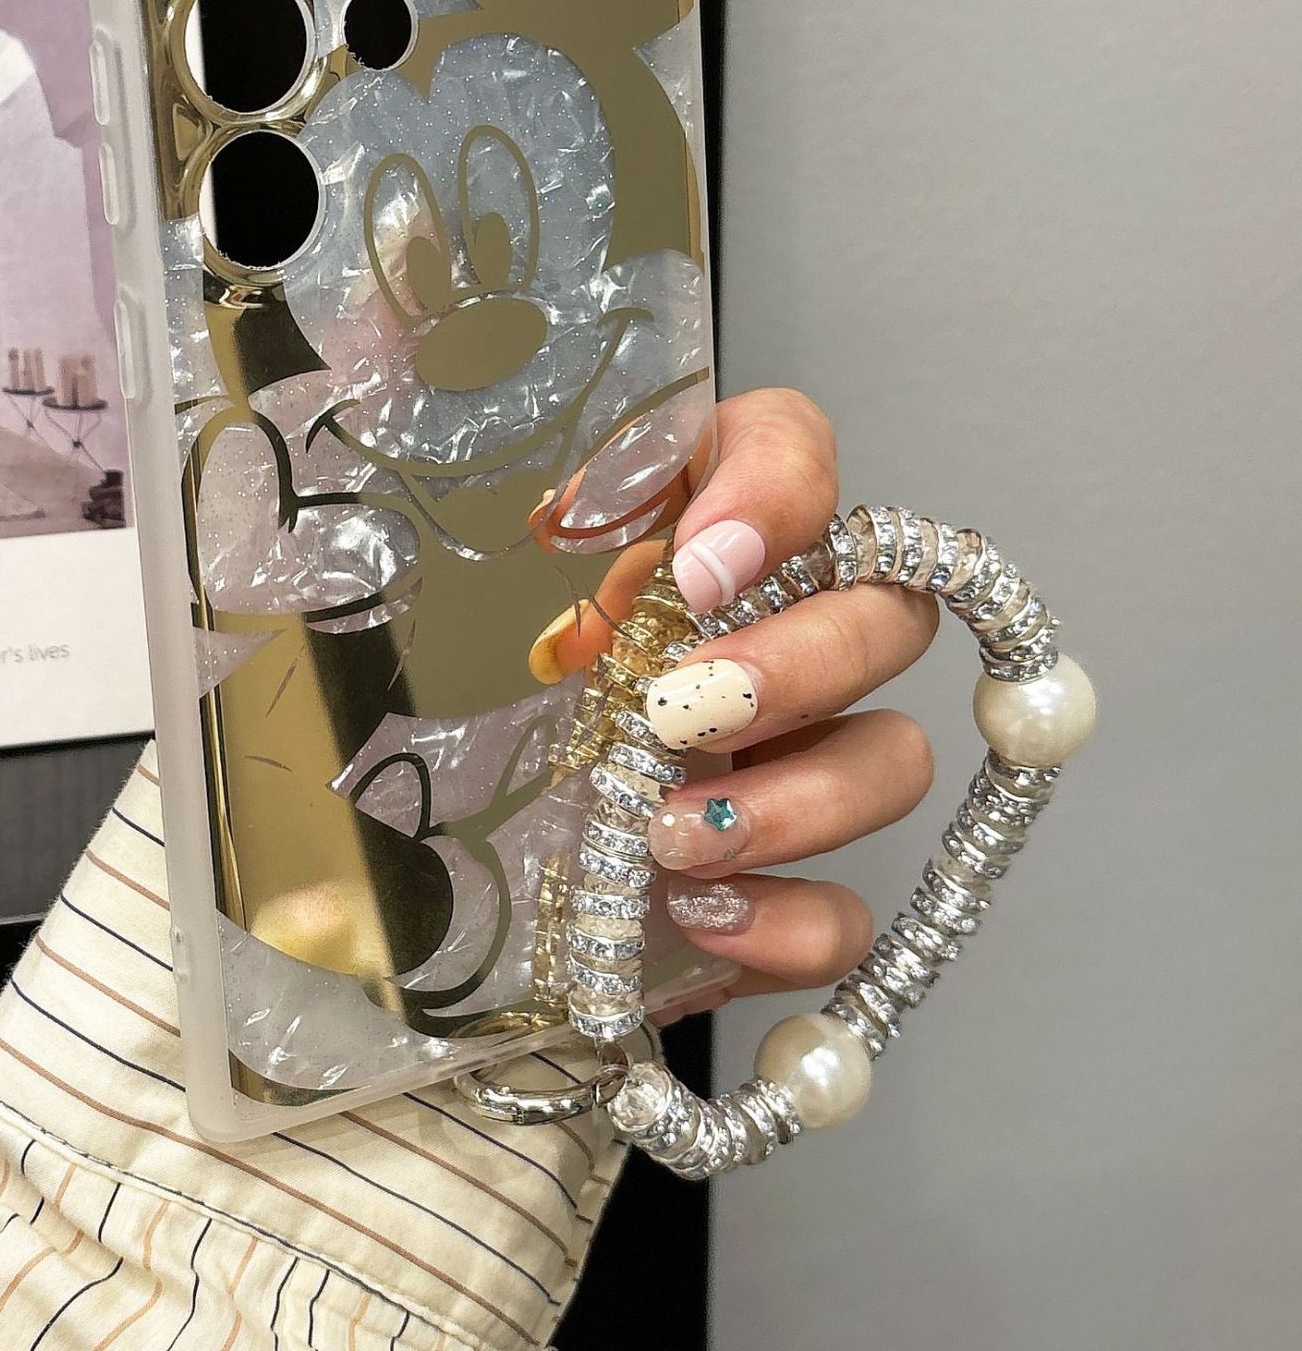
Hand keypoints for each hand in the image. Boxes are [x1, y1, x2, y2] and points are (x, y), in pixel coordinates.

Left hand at [533, 388, 936, 1002]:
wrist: (473, 807)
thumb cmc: (504, 658)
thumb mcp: (512, 577)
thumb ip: (556, 527)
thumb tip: (569, 517)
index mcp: (715, 524)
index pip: (793, 445)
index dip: (774, 497)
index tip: (698, 566)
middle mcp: (792, 626)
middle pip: (890, 615)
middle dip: (801, 666)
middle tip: (685, 709)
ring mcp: (806, 758)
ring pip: (894, 763)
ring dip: (799, 803)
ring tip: (671, 832)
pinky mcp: (789, 880)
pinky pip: (850, 914)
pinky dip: (791, 922)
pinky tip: (701, 913)